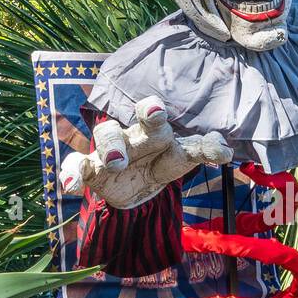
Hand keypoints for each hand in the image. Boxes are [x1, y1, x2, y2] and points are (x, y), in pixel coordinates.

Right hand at [59, 96, 232, 209]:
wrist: (139, 185)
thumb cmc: (162, 161)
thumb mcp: (182, 158)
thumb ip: (201, 150)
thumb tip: (225, 149)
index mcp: (152, 131)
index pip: (151, 116)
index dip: (152, 111)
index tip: (158, 111)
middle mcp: (128, 137)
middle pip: (121, 128)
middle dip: (131, 130)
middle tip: (141, 131)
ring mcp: (107, 153)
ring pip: (103, 141)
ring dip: (109, 150)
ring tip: (116, 163)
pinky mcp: (92, 171)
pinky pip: (76, 168)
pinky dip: (72, 176)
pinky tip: (71, 186)